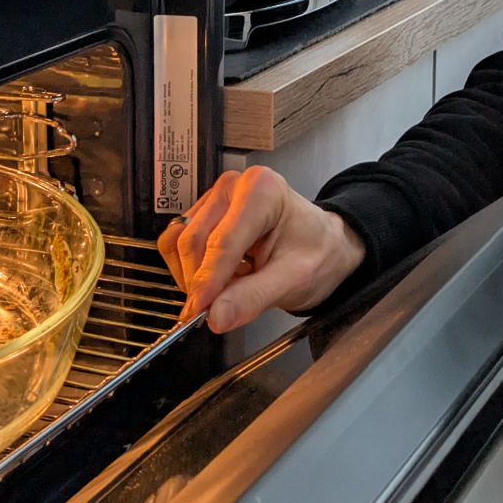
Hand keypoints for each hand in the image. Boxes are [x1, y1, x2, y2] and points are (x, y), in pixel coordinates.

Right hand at [158, 164, 366, 333]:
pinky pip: (178, 245)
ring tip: (230, 287)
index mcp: (261, 191)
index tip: (199, 311)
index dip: (207, 281)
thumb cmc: (317, 252)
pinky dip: (191, 269)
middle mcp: (232, 186)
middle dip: (200, 281)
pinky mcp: (203, 213)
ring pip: (179, 244)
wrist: (324, 244)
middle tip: (216, 310)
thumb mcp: (294, 280)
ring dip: (194, 276)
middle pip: (193, 241)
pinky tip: (221, 276)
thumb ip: (254, 298)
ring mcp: (214, 198)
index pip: (222, 242)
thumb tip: (217, 316)